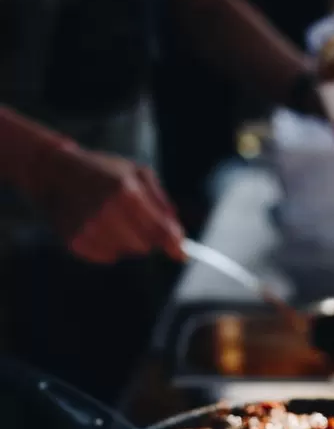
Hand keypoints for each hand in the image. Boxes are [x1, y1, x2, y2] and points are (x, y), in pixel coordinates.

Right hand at [27, 145, 184, 263]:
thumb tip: (179, 239)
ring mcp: (90, 229)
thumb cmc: (103, 171)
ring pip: (126, 252)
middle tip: (133, 218)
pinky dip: (108, 245)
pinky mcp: (77, 242)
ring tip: (112, 219)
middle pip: (144, 246)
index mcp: (126, 192)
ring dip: (125, 240)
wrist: (56, 173)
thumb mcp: (137, 173)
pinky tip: (97, 226)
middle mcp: (107, 213)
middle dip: (145, 236)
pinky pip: (107, 257)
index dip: (173, 242)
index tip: (182, 253)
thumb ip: (162, 204)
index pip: (159, 231)